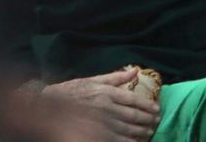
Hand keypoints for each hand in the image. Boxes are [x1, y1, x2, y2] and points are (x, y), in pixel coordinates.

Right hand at [41, 69, 159, 141]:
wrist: (49, 109)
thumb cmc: (70, 92)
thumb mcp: (92, 80)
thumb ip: (115, 77)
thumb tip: (135, 71)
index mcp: (107, 93)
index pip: (134, 100)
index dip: (148, 106)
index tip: (156, 109)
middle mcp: (106, 109)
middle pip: (133, 116)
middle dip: (147, 120)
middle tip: (156, 122)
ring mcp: (100, 124)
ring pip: (127, 130)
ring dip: (141, 132)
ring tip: (149, 133)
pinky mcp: (95, 136)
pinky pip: (117, 140)